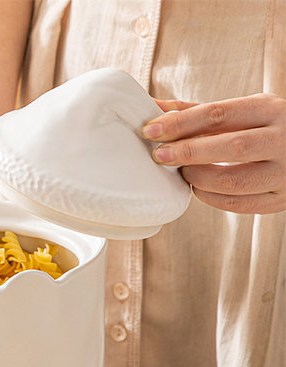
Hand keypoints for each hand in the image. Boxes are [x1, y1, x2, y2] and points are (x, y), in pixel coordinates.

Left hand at [142, 94, 285, 213]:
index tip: (151, 130)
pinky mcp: (280, 199)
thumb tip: (152, 107)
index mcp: (270, 109)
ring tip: (182, 172)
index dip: (181, 123)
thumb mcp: (240, 111)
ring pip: (233, 180)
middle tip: (158, 155)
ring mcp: (284, 172)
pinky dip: (211, 197)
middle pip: (229, 146)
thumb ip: (196, 112)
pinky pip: (239, 204)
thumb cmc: (264, 128)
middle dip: (187, 152)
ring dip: (198, 177)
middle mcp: (282, 138)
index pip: (219, 113)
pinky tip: (198, 188)